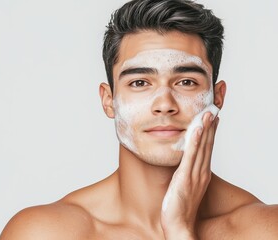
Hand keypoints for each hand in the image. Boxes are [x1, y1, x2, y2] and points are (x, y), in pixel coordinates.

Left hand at [161, 112, 219, 238]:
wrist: (178, 223)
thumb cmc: (178, 206)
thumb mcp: (183, 185)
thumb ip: (185, 173)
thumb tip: (181, 163)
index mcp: (201, 174)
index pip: (207, 149)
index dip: (210, 133)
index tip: (212, 120)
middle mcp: (201, 172)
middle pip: (208, 146)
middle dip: (211, 127)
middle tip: (213, 110)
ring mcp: (195, 174)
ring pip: (202, 148)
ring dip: (205, 129)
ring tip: (207, 114)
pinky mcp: (185, 177)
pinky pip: (191, 156)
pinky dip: (195, 142)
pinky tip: (197, 130)